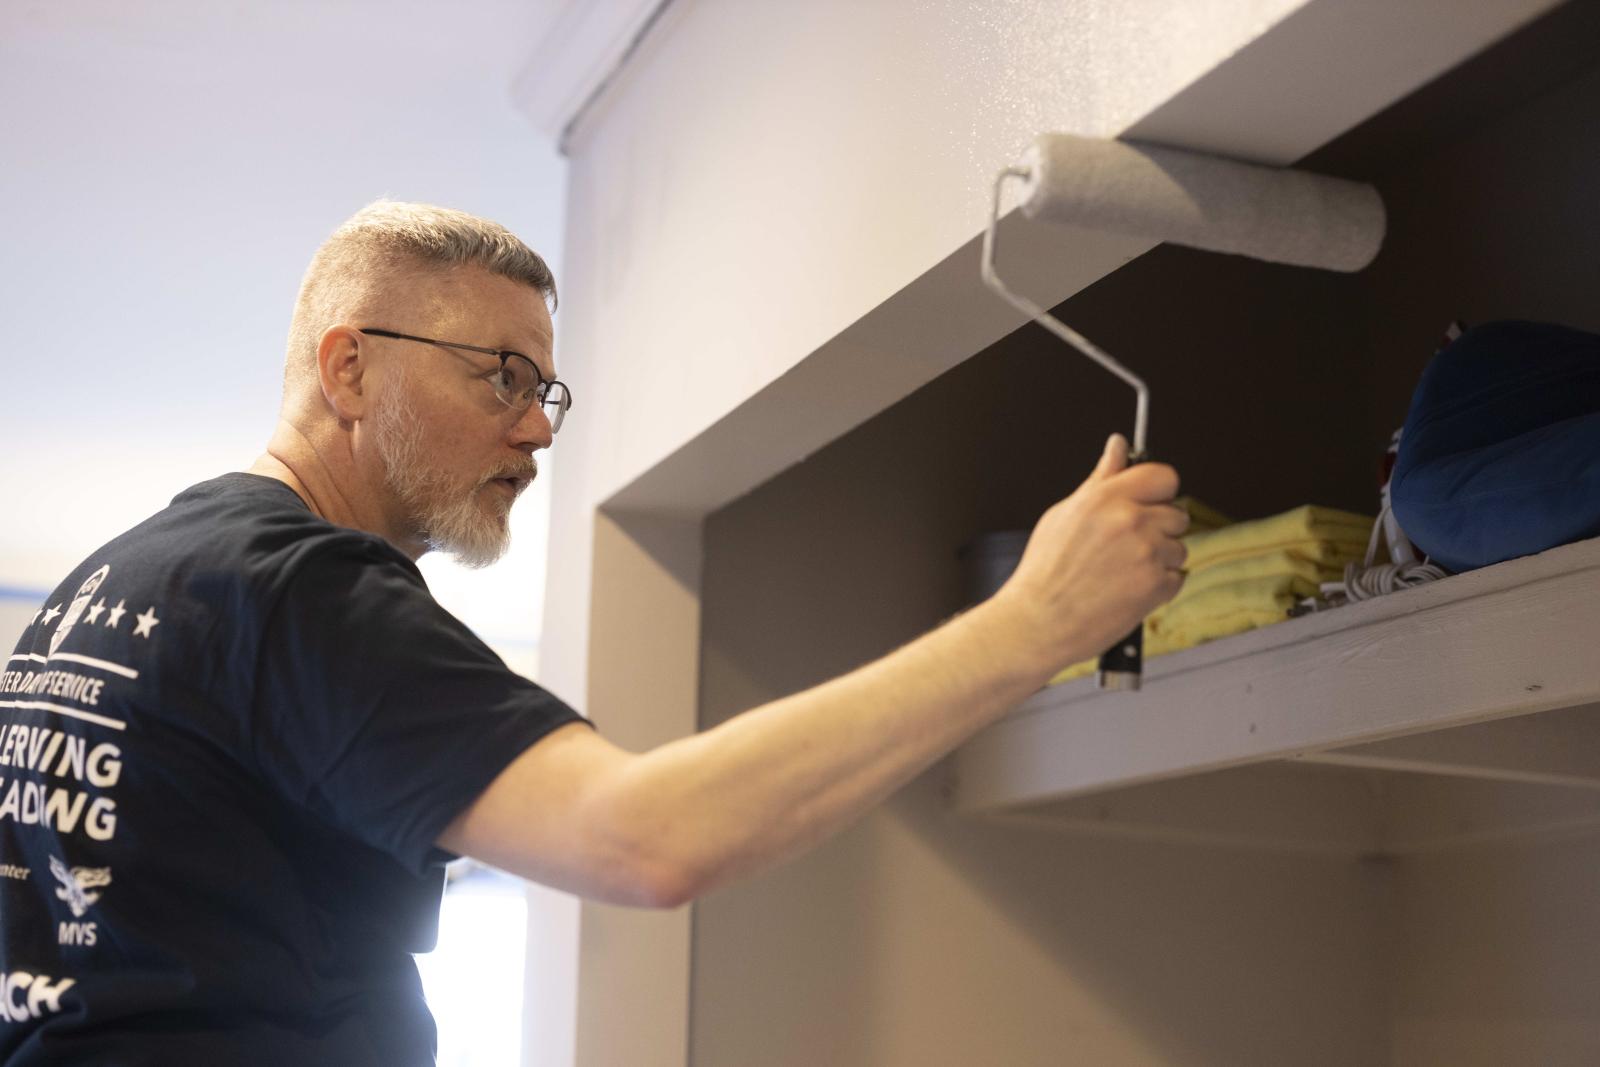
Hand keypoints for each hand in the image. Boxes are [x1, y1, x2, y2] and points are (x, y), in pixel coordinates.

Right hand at [994, 433, 1187, 671]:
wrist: (1038, 622)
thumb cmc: (1045, 572)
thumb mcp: (1065, 514)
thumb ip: (1100, 480)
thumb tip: (1117, 447)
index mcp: (1106, 498)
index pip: (1163, 475)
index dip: (1158, 490)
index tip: (1150, 501)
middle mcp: (1130, 521)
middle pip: (1177, 513)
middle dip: (1159, 529)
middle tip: (1128, 546)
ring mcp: (1146, 554)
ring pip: (1179, 549)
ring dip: (1160, 560)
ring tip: (1123, 572)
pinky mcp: (1156, 586)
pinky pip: (1177, 578)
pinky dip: (1158, 587)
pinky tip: (1128, 589)